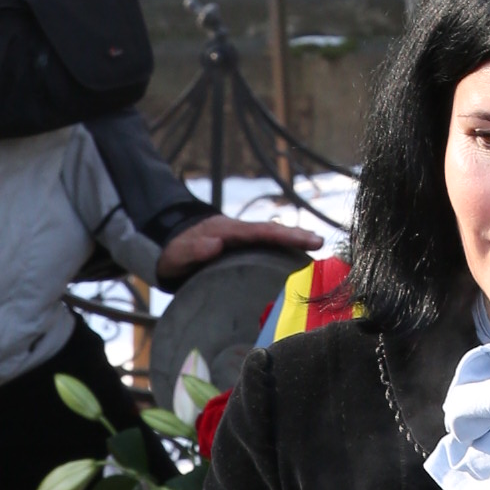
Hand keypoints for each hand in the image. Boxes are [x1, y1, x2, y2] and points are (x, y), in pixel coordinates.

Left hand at [154, 216, 316, 287]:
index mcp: (228, 231)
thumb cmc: (175, 251)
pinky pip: (265, 245)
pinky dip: (282, 248)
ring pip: (271, 237)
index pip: (261, 231)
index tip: (306, 239)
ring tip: (316, 248)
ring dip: (292, 241)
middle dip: (296, 235)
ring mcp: (241, 238)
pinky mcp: (241, 247)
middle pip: (272, 231)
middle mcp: (238, 231)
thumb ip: (194, 249)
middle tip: (320, 242)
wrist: (169, 244)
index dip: (285, 235)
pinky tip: (295, 258)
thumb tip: (215, 244)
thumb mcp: (178, 254)